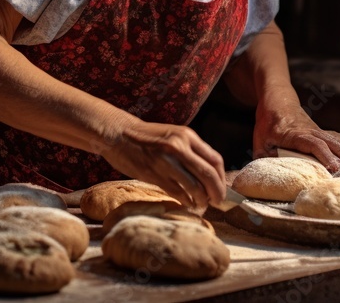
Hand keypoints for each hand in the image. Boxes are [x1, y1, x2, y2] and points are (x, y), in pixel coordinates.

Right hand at [97, 118, 226, 210]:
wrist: (118, 133)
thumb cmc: (146, 137)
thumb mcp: (172, 135)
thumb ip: (189, 150)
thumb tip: (207, 172)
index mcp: (187, 136)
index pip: (215, 159)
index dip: (221, 178)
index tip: (221, 188)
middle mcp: (179, 147)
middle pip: (208, 174)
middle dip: (217, 192)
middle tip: (218, 202)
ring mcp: (166, 161)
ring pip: (195, 186)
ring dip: (202, 200)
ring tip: (202, 205)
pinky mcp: (154, 174)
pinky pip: (177, 192)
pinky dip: (186, 201)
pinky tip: (188, 204)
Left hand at [253, 105, 339, 171]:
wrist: (276, 101)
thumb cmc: (266, 124)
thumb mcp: (260, 142)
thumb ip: (264, 159)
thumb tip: (271, 176)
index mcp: (293, 134)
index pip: (312, 143)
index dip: (324, 155)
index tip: (334, 167)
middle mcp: (308, 130)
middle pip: (329, 141)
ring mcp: (316, 129)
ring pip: (334, 138)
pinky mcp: (320, 131)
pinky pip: (335, 137)